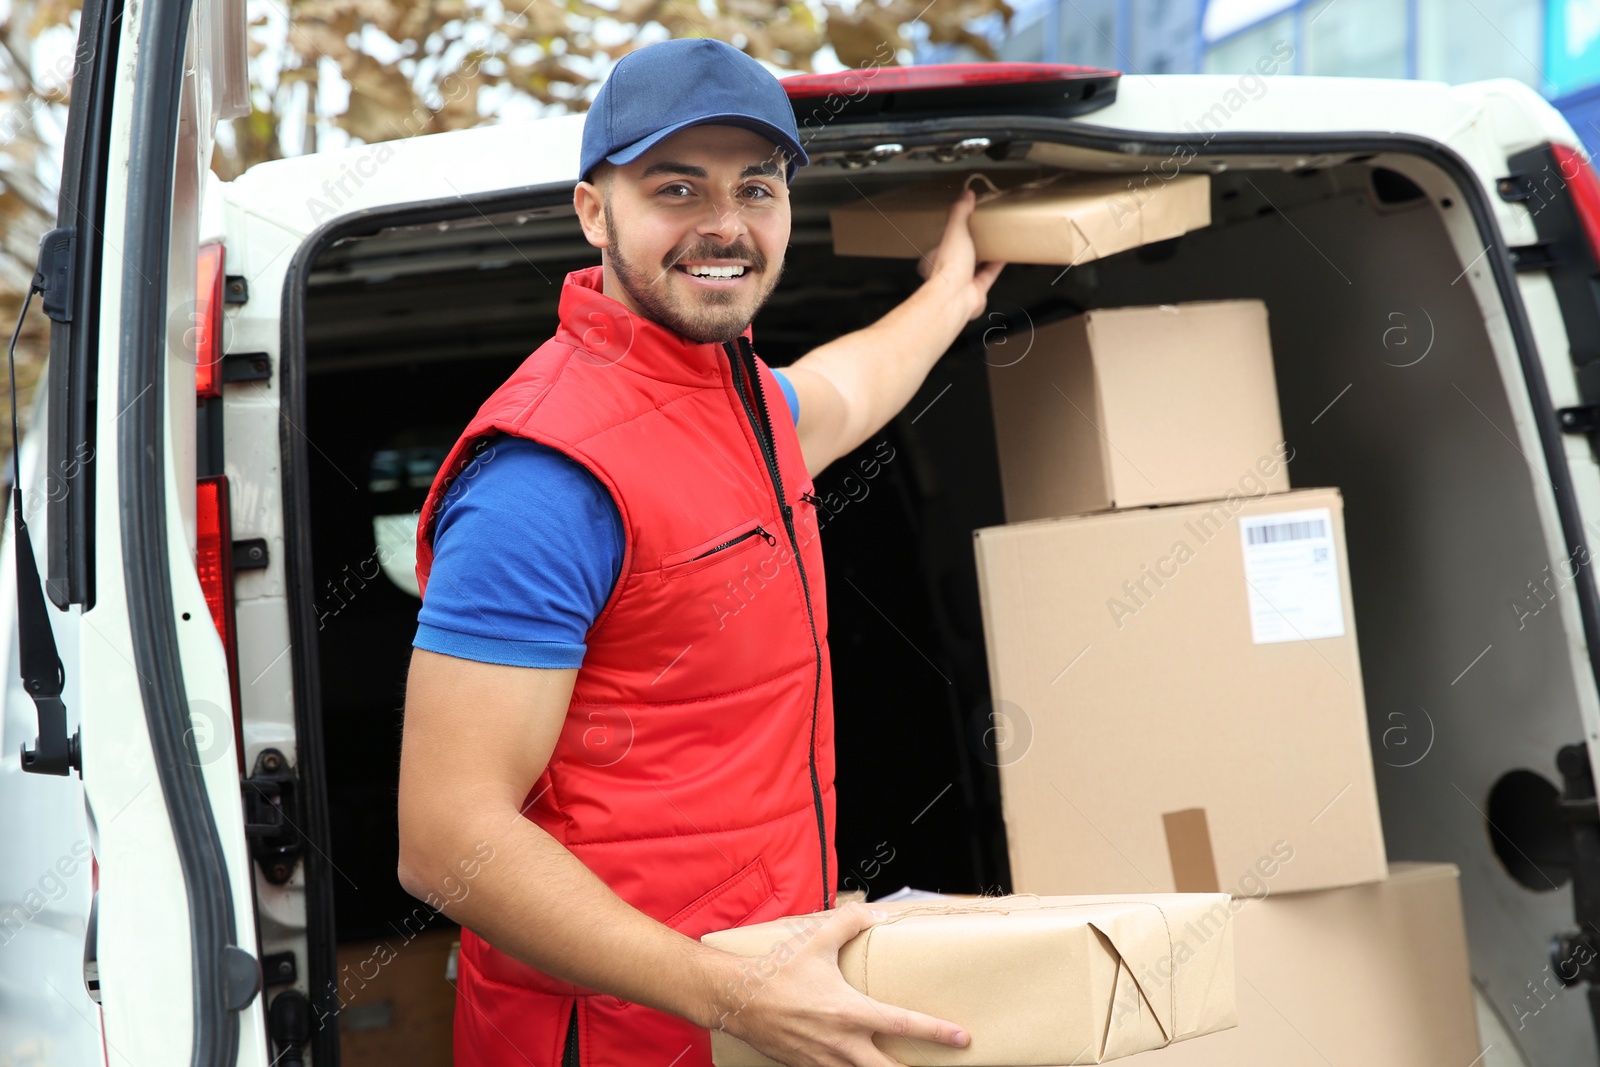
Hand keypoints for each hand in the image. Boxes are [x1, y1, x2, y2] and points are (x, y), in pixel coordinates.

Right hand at [711, 902, 969, 1065]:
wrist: (739, 1000)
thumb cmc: (779, 972)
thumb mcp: (816, 941)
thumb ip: (849, 923)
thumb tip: (876, 912)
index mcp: (850, 1012)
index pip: (904, 1025)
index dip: (937, 1032)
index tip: (962, 1038)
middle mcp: (843, 1044)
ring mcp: (826, 1062)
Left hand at [916, 187, 1004, 321]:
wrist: (956, 296)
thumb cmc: (949, 267)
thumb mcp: (954, 230)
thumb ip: (960, 211)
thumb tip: (965, 194)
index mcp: (936, 254)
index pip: (945, 237)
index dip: (955, 227)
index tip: (969, 217)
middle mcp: (948, 268)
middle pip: (962, 251)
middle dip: (973, 241)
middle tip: (985, 228)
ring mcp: (962, 280)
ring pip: (976, 263)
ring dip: (987, 252)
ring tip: (997, 238)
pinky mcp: (977, 288)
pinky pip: (990, 273)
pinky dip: (998, 263)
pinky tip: (1005, 253)